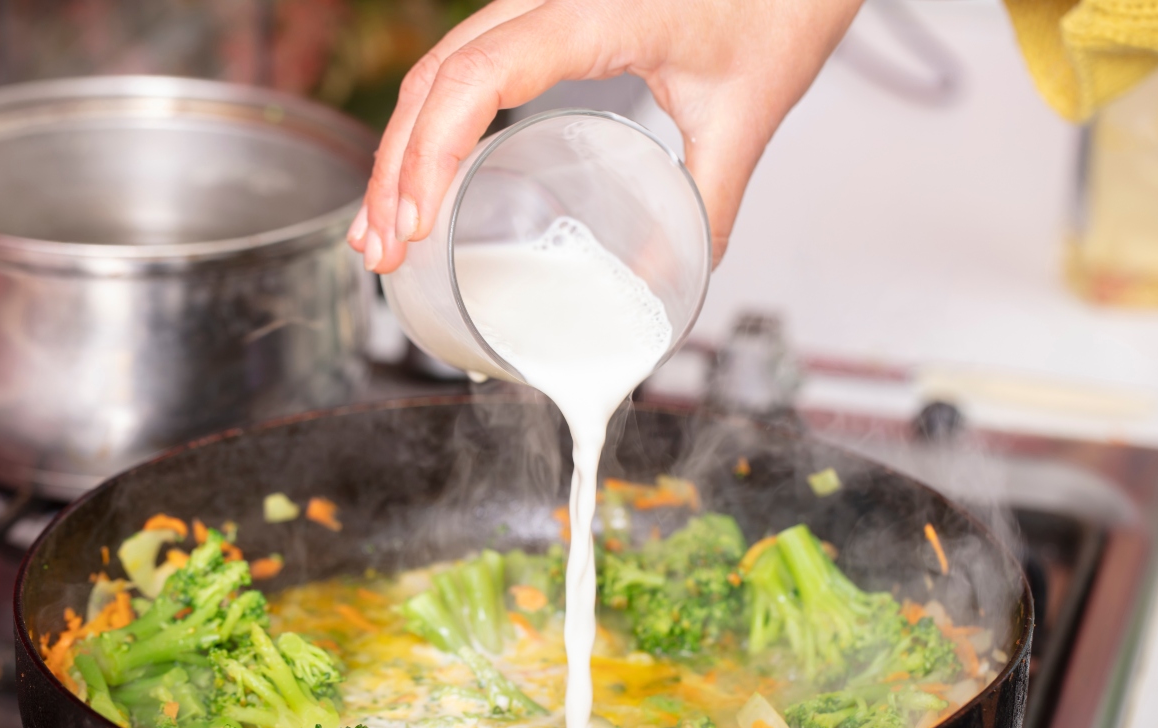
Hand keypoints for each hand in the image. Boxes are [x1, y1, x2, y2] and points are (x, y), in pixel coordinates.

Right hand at [347, 0, 864, 272]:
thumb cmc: (776, 3)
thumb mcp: (746, 113)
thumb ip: (711, 198)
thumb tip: (682, 271)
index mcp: (590, 14)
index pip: (475, 78)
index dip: (431, 153)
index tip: (417, 224)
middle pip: (434, 78)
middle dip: (395, 170)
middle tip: (381, 251)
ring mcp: (539, 3)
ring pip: (437, 69)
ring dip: (400, 150)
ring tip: (381, 232)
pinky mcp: (545, 16)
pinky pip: (465, 64)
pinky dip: (431, 125)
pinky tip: (419, 177)